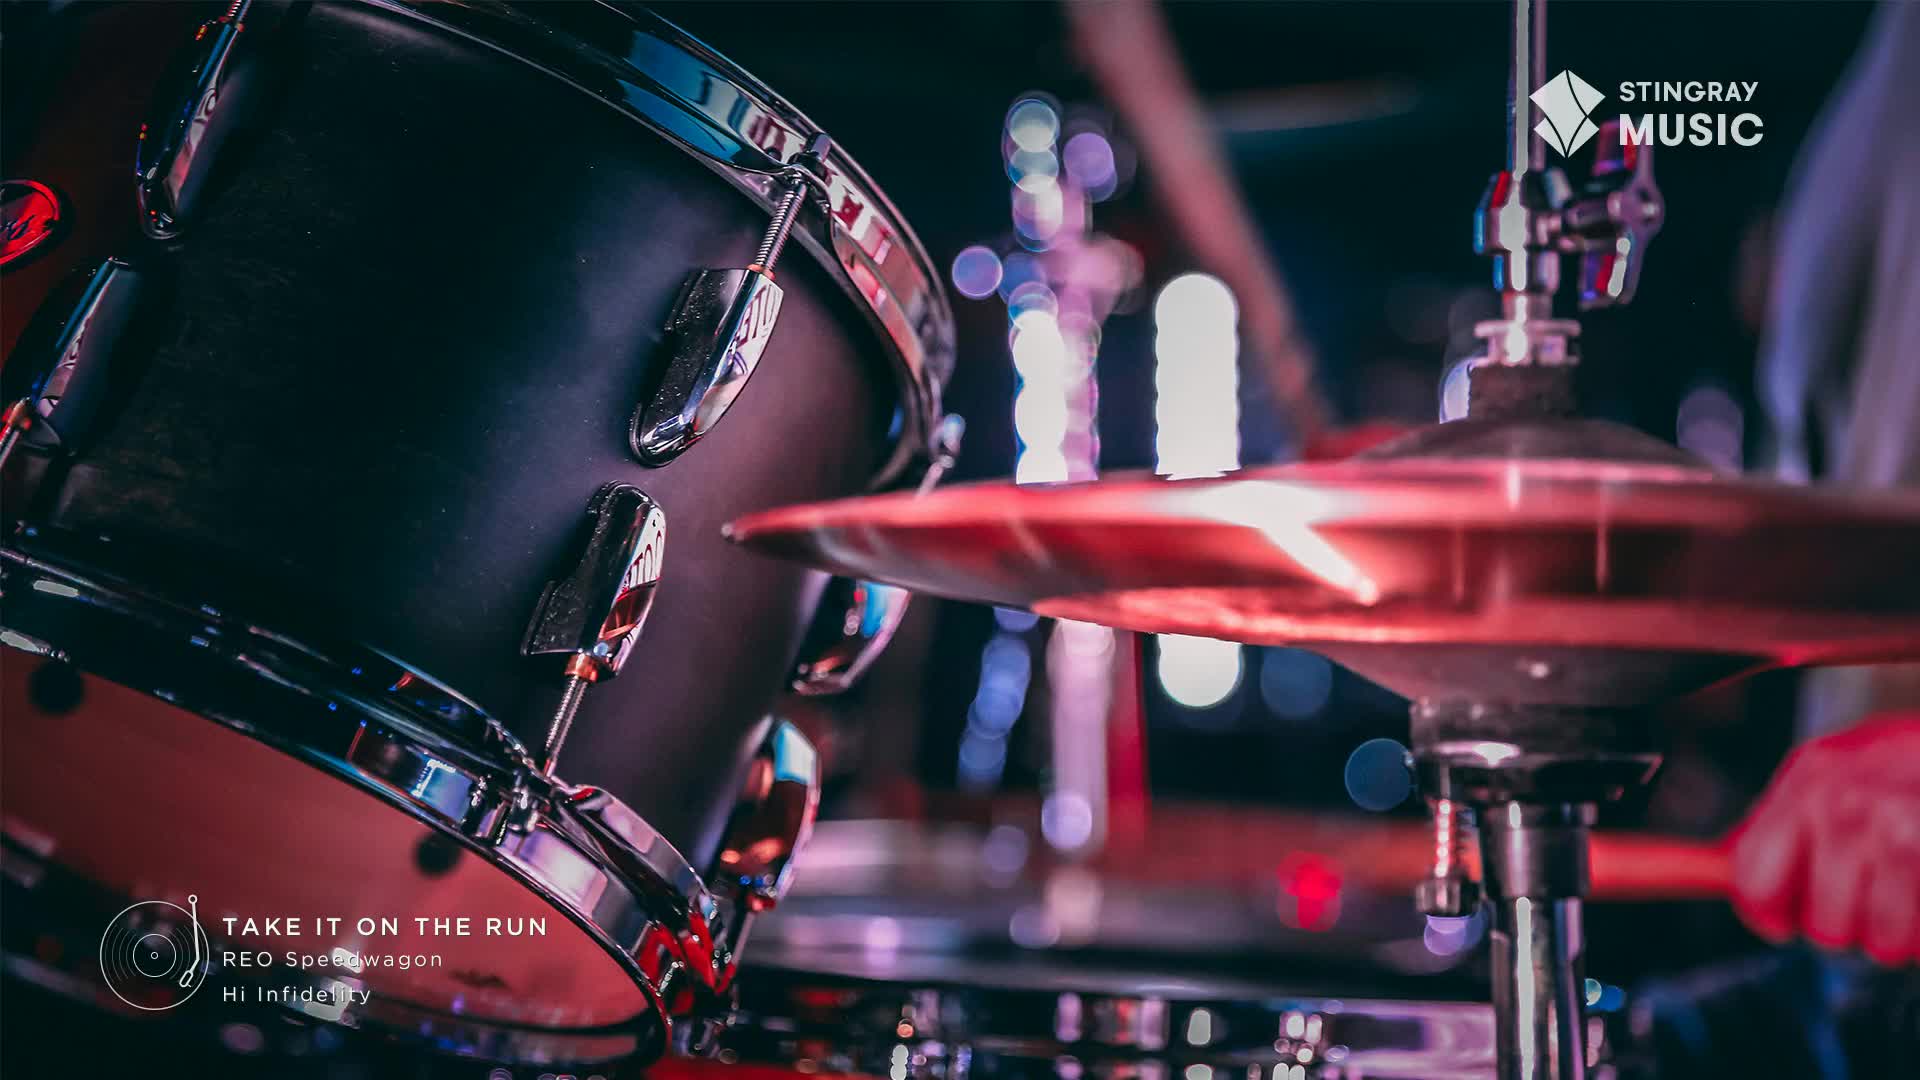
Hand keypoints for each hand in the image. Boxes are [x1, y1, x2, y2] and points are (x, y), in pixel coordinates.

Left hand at [1729, 712, 1919, 965]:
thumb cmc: (1910, 759)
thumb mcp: (1836, 767)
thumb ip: (1784, 818)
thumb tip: (1725, 867)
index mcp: (1808, 782)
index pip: (1754, 880)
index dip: (1767, 914)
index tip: (1783, 921)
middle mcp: (1846, 806)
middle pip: (1823, 924)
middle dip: (1847, 925)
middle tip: (1869, 897)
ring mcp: (1898, 832)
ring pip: (1881, 940)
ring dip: (1898, 934)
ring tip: (1908, 896)